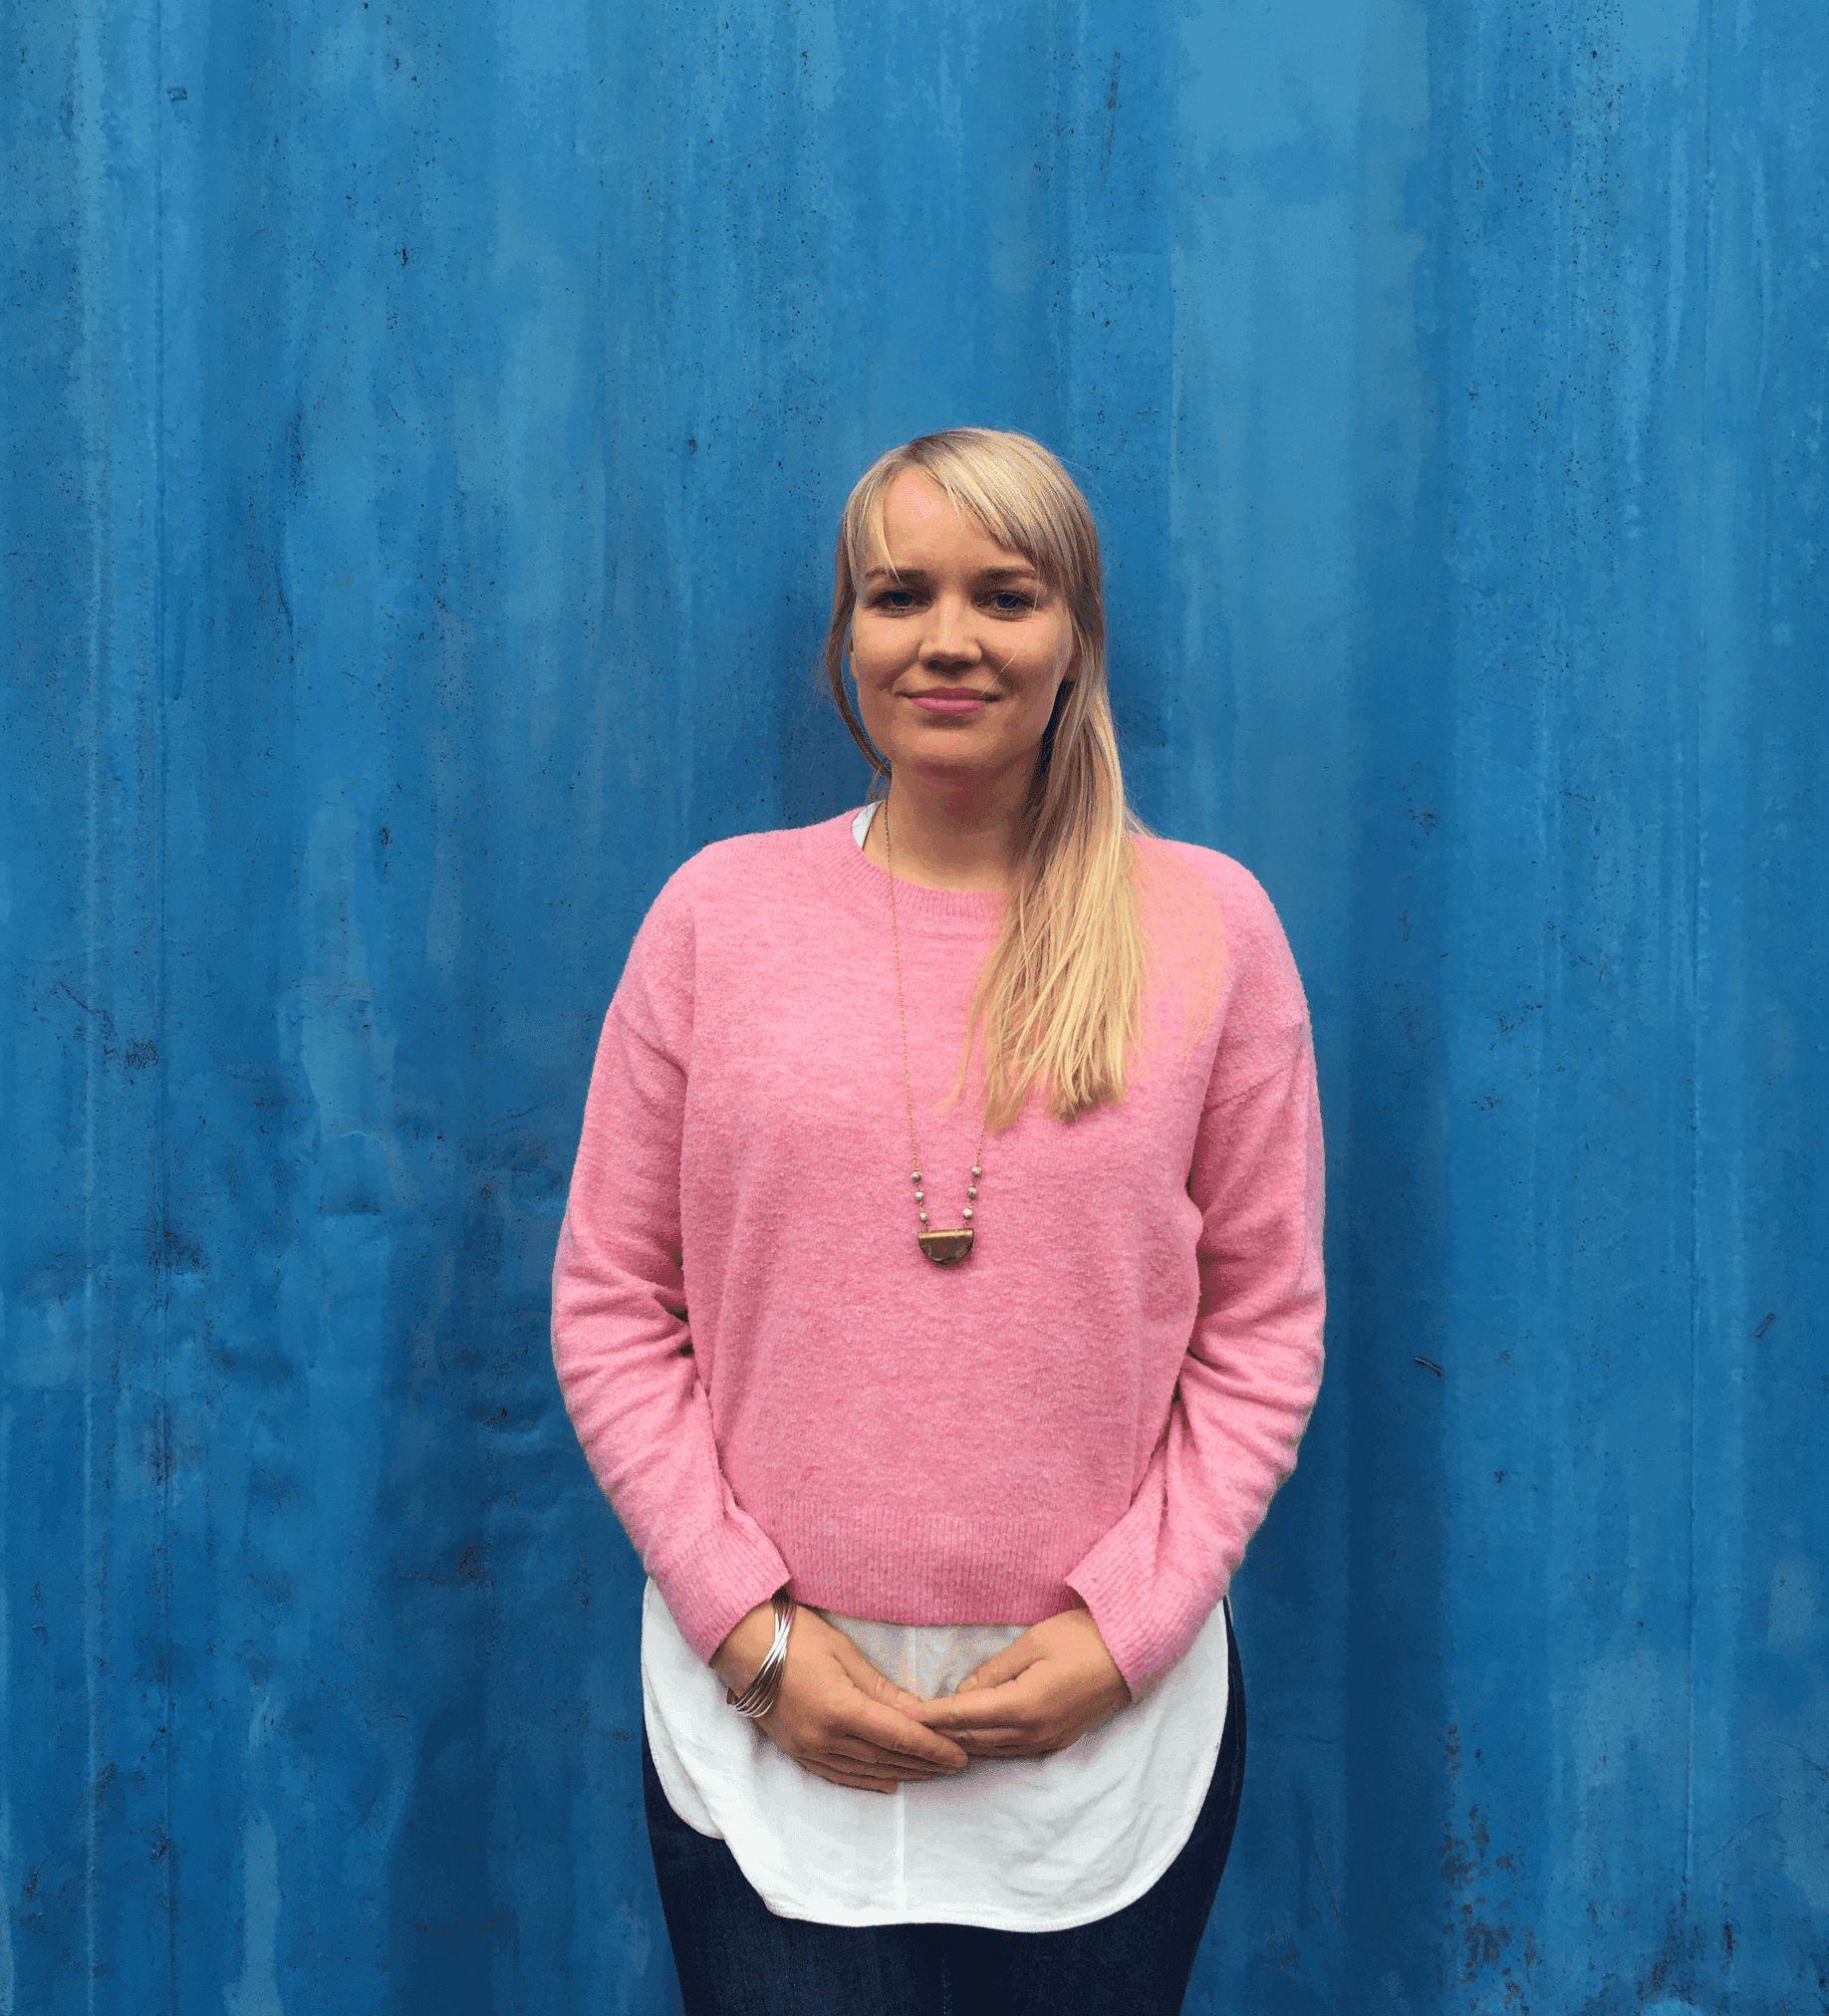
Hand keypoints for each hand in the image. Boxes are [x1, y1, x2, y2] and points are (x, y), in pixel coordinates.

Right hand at [712, 1602, 970, 1794]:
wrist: (742, 1644)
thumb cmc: (797, 1636)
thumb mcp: (846, 1654)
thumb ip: (882, 1690)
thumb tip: (919, 1713)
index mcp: (840, 1710)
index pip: (898, 1736)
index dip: (932, 1748)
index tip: (959, 1755)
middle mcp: (824, 1738)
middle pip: (885, 1758)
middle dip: (924, 1764)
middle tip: (955, 1765)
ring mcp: (807, 1749)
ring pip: (864, 1771)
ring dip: (901, 1773)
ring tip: (930, 1774)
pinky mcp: (795, 1751)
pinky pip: (838, 1774)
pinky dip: (866, 1781)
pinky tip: (887, 1783)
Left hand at [905, 1608, 1130, 1758]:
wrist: (1132, 1655)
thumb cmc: (1082, 1638)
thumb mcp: (1032, 1643)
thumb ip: (994, 1672)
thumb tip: (964, 1694)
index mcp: (1025, 1706)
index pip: (965, 1715)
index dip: (932, 1717)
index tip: (904, 1718)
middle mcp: (1033, 1733)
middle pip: (973, 1739)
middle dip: (939, 1734)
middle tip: (906, 1728)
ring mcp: (1047, 1742)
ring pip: (991, 1750)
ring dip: (960, 1743)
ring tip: (930, 1737)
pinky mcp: (1056, 1741)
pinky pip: (1010, 1750)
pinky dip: (985, 1745)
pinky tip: (970, 1738)